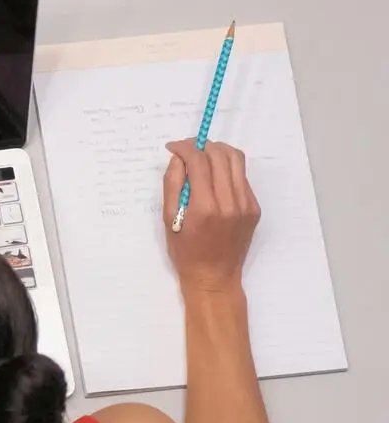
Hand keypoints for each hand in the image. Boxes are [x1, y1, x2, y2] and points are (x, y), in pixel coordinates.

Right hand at [162, 139, 259, 293]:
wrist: (214, 277)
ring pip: (236, 161)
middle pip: (221, 155)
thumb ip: (173, 184)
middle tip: (187, 150)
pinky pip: (241, 178)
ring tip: (202, 157)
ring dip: (217, 152)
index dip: (184, 147)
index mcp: (205, 207)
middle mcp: (230, 203)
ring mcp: (246, 205)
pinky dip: (226, 170)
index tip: (172, 147)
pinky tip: (214, 178)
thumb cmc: (185, 251)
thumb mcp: (168, 218)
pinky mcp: (254, 209)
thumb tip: (178, 158)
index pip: (198, 161)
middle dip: (201, 145)